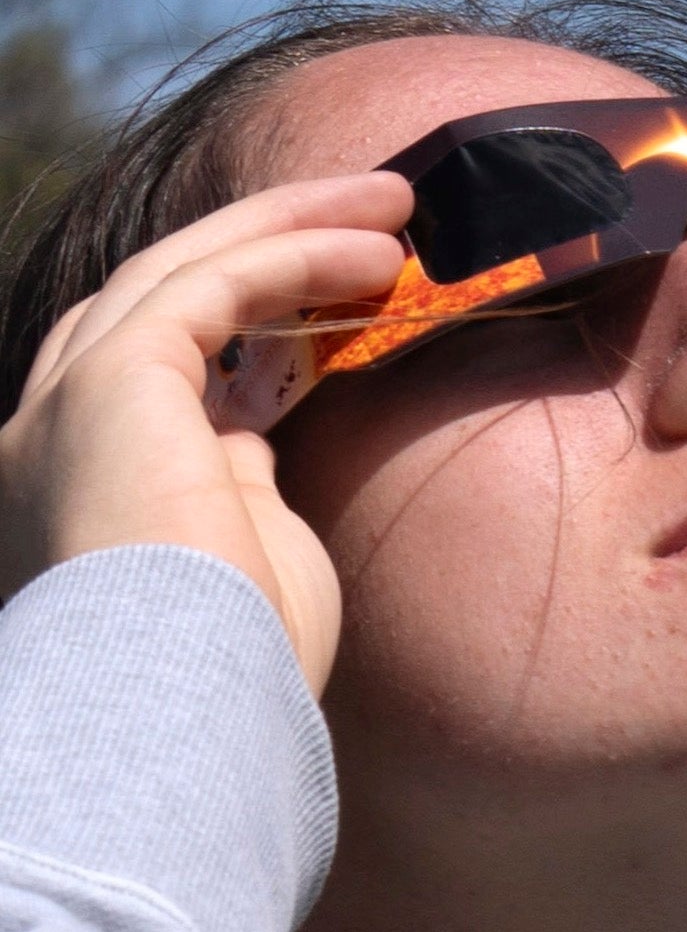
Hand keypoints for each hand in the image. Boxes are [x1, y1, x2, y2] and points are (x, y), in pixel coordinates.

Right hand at [0, 172, 414, 684]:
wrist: (183, 721)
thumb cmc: (235, 678)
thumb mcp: (241, 564)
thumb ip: (231, 491)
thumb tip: (250, 442)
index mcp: (77, 493)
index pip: (149, 376)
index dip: (241, 325)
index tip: (338, 308)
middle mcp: (49, 439)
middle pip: (153, 303)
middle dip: (265, 251)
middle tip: (376, 224)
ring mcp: (66, 406)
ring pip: (176, 274)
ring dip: (288, 228)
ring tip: (392, 210)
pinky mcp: (111, 383)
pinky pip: (208, 284)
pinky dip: (293, 253)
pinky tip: (378, 251)